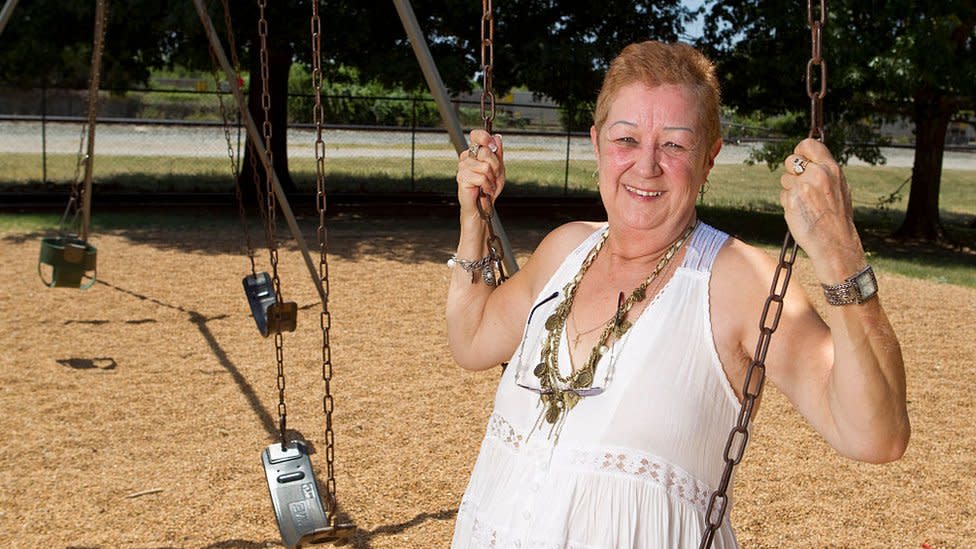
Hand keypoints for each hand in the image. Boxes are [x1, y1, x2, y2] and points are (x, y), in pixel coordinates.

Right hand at [457, 130, 503, 216]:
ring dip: (491, 179)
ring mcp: (463, 167)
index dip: (484, 137)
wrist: (483, 205)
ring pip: (484, 166)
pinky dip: (487, 185)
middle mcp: (467, 157)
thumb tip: (497, 138)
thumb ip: (497, 152)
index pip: (476, 135)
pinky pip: (481, 177)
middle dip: (495, 166)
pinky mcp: (462, 178)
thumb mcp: (499, 168)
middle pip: (485, 152)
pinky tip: (484, 189)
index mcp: (476, 152)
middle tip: (493, 176)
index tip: (493, 145)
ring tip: (488, 184)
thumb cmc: (488, 188)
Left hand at [780, 138, 865, 281]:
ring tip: (806, 203)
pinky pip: (783, 195)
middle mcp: (817, 174)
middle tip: (801, 187)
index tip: (799, 158)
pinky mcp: (791, 201)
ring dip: (790, 189)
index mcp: (831, 168)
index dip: (800, 150)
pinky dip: (788, 203)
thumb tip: (808, 160)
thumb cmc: (837, 217)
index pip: (808, 144)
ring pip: (784, 179)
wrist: (835, 242)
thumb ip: (824, 172)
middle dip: (791, 171)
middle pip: (790, 160)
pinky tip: (800, 212)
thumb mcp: (839, 187)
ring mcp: (803, 187)